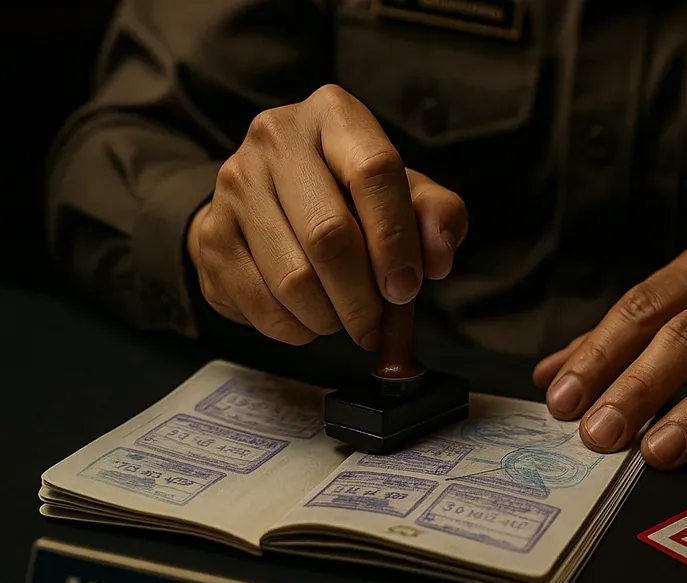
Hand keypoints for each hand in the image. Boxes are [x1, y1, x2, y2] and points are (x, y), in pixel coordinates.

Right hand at [186, 84, 467, 347]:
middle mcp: (276, 137)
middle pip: (329, 235)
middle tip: (376, 324)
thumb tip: (439, 257)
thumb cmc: (350, 194)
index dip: (396, 240)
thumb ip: (437, 215)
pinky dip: (295, 328)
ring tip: (345, 319)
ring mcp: (235, 184)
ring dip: (330, 318)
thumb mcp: (404, 191)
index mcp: (335, 114)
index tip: (406, 289)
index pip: (375, 173)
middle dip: (363, 297)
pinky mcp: (211, 233)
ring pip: (293, 279)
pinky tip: (310, 319)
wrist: (267, 199)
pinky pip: (260, 303)